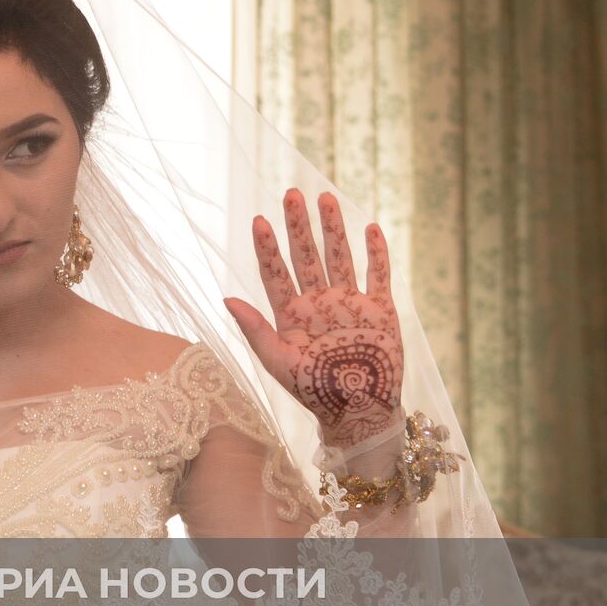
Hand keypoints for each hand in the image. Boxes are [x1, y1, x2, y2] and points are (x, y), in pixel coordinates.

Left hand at [223, 189, 403, 445]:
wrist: (358, 412)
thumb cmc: (313, 392)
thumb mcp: (277, 362)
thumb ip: (254, 329)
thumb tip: (226, 297)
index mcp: (291, 314)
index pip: (275, 273)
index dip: (267, 247)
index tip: (259, 220)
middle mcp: (319, 303)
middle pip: (306, 256)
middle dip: (299, 226)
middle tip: (291, 193)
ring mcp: (350, 304)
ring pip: (340, 257)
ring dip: (333, 229)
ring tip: (325, 198)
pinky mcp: (380, 311)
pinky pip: (379, 275)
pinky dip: (376, 253)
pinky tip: (370, 227)